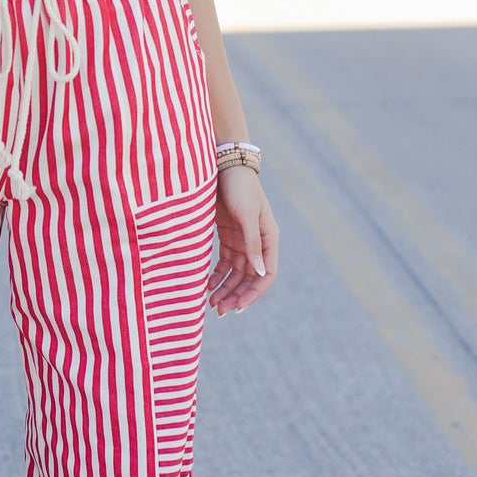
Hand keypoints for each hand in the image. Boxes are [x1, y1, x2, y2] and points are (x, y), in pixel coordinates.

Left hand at [208, 165, 278, 316]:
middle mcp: (258, 242)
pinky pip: (224, 262)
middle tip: (220, 311)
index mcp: (269, 238)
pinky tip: (207, 286)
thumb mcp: (246, 216)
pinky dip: (217, 275)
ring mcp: (242, 239)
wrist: (223, 165)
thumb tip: (259, 274)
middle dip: (236, 295)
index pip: (266, 275)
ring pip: (236, 273)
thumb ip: (252, 244)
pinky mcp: (228, 235)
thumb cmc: (239, 188)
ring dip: (226, 288)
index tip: (238, 307)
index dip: (253, 293)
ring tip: (212, 303)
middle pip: (250, 277)